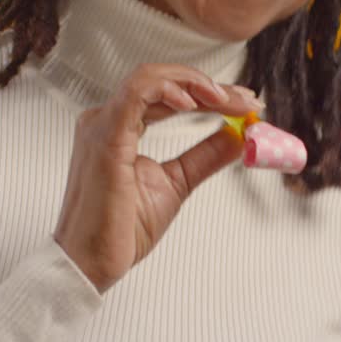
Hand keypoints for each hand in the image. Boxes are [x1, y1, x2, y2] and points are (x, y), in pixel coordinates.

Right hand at [53, 64, 257, 291]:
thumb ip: (205, 156)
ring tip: (227, 100)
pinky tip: (196, 102)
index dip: (208, 94)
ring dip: (195, 84)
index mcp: (119, 128)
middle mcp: (106, 119)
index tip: (245, 104)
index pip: (166, 95)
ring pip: (150, 78)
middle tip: (248, 100)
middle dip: (211, 88)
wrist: (92, 263)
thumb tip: (237, 136)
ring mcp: (102, 125)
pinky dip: (169, 90)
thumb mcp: (176, 183)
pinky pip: (137, 94)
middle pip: (162, 82)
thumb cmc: (121, 230)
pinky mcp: (106, 137)